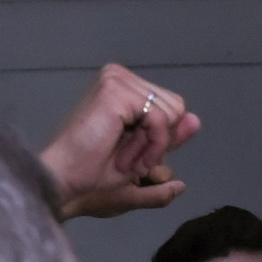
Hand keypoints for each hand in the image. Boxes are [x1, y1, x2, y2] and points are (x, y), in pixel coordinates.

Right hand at [38, 64, 200, 219]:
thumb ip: (169, 137)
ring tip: (121, 155)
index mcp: (124, 88)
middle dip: (157, 142)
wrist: (67, 183)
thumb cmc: (96, 178)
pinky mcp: (115, 90)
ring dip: (151, 147)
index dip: (161, 140)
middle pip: (177, 108)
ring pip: (171, 113)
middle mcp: (120, 77)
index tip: (130, 155)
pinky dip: (150, 145)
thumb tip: (195, 119)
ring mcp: (117, 80)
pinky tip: (124, 155)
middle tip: (124, 156)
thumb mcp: (145, 156)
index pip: (173, 107)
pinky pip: (160, 118)